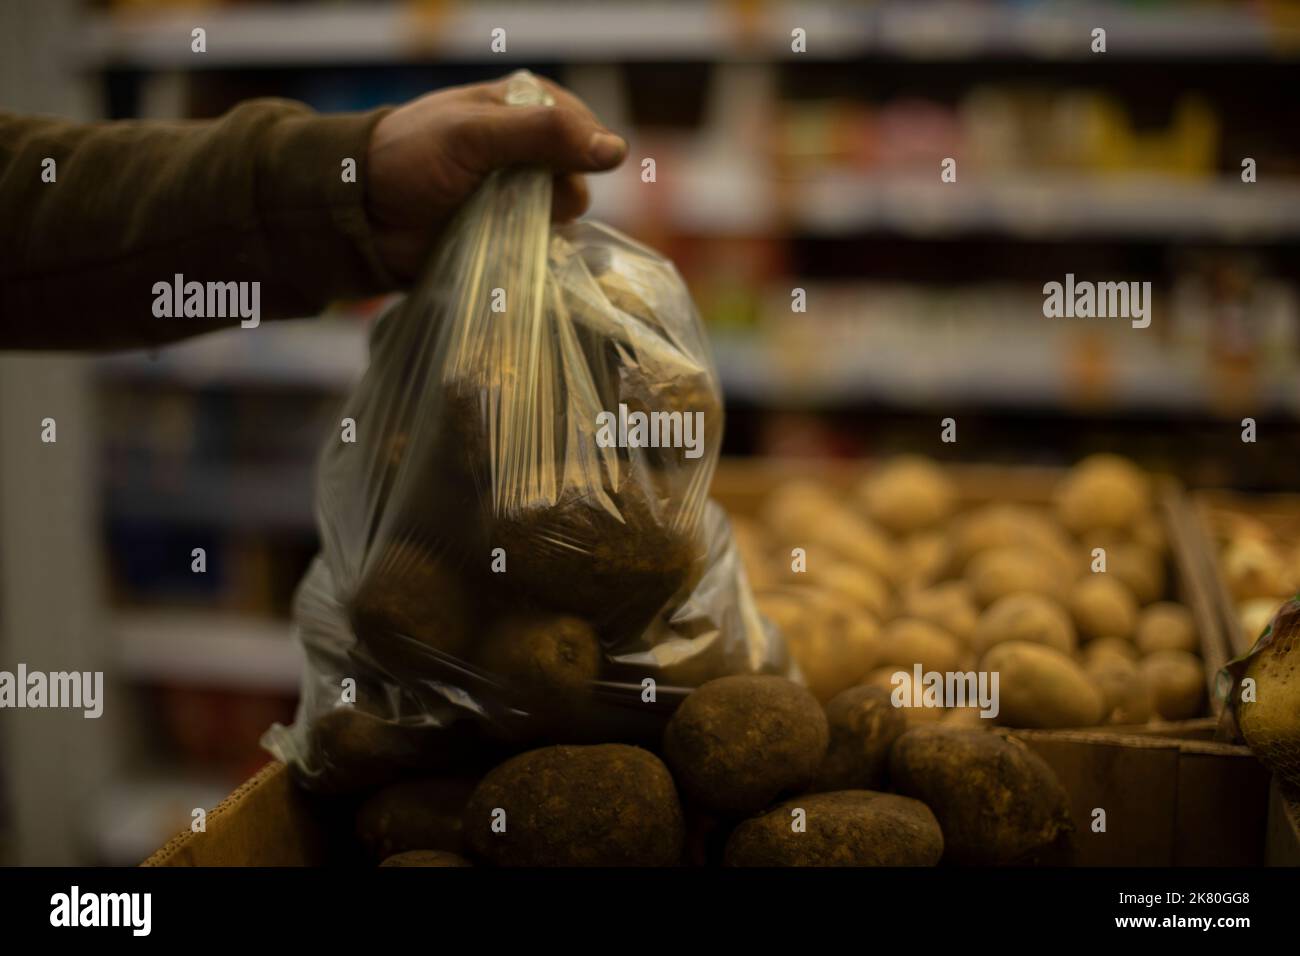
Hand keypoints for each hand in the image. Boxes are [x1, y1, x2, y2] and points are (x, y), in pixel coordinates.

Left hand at [365, 74, 626, 280]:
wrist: (359, 216)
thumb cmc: (408, 159)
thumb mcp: (474, 134)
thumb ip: (544, 135)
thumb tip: (617, 151)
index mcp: (523, 107)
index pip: (583, 129)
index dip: (574, 153)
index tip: (542, 170)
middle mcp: (528, 150)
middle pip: (578, 177)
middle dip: (551, 193)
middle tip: (507, 195)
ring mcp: (518, 195)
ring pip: (564, 216)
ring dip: (539, 225)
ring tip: (496, 222)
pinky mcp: (508, 236)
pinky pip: (544, 247)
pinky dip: (533, 252)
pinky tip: (509, 250)